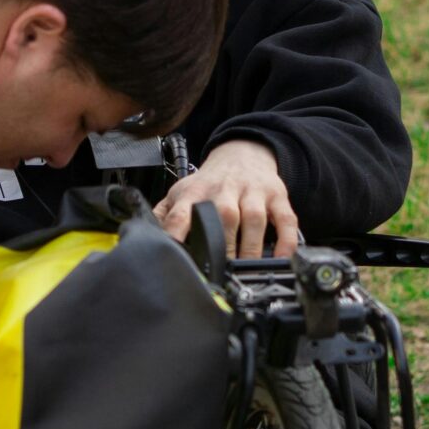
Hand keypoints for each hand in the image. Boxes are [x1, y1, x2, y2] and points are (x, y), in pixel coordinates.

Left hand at [154, 139, 301, 258]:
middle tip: (217, 274)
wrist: (242, 154)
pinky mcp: (277, 197)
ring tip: (245, 271)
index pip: (181, 214)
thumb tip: (142, 238)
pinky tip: (281, 258)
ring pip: (253, 219)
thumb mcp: (181, 193)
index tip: (174, 259)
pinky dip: (286, 240)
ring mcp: (253, 193)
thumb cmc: (209, 184)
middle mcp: (224, 191)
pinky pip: (285, 220)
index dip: (176, 235)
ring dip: (250, 248)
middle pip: (222, 218)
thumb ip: (162, 216)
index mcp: (194, 193)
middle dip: (221, 247)